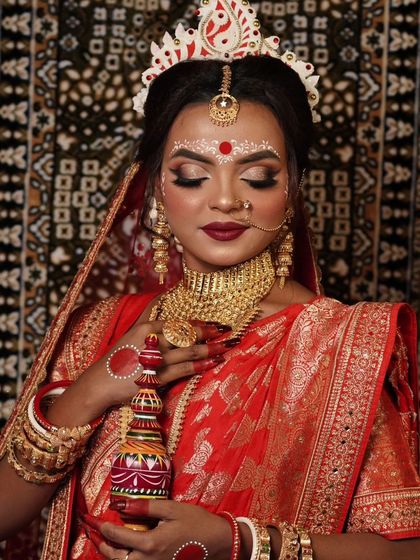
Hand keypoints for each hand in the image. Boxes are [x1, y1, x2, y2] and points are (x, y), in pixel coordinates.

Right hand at [77, 319, 237, 414]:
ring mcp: (153, 358)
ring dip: (211, 348)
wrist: (99, 383)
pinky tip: (213, 362)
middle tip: (229, 330)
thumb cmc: (119, 357)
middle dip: (210, 332)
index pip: (178, 323)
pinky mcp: (155, 377)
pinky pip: (182, 369)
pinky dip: (200, 365)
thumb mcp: (132, 332)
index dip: (200, 324)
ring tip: (228, 346)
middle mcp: (150, 340)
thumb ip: (149, 315)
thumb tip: (164, 294)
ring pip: (188, 351)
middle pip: (186, 334)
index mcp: (146, 327)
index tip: (217, 324)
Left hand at [83, 500, 231, 559]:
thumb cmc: (197, 523)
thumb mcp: (173, 509)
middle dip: (102, 546)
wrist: (219, 544)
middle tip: (94, 534)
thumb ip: (146, 507)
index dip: (105, 528)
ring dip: (112, 556)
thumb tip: (122, 504)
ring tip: (104, 544)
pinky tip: (125, 552)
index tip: (96, 520)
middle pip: (116, 558)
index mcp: (151, 544)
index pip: (119, 537)